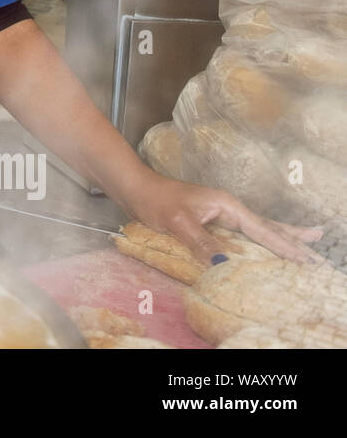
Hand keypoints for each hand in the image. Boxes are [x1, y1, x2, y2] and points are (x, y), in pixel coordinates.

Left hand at [126, 172, 323, 266]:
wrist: (135, 188)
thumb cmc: (156, 201)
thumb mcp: (179, 223)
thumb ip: (203, 242)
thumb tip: (224, 264)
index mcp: (227, 206)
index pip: (262, 230)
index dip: (284, 246)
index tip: (306, 259)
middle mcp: (228, 207)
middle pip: (267, 226)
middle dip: (292, 238)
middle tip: (317, 249)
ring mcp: (219, 212)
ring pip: (256, 227)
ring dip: (279, 236)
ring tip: (304, 241)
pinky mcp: (210, 218)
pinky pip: (242, 230)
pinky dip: (257, 237)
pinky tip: (261, 242)